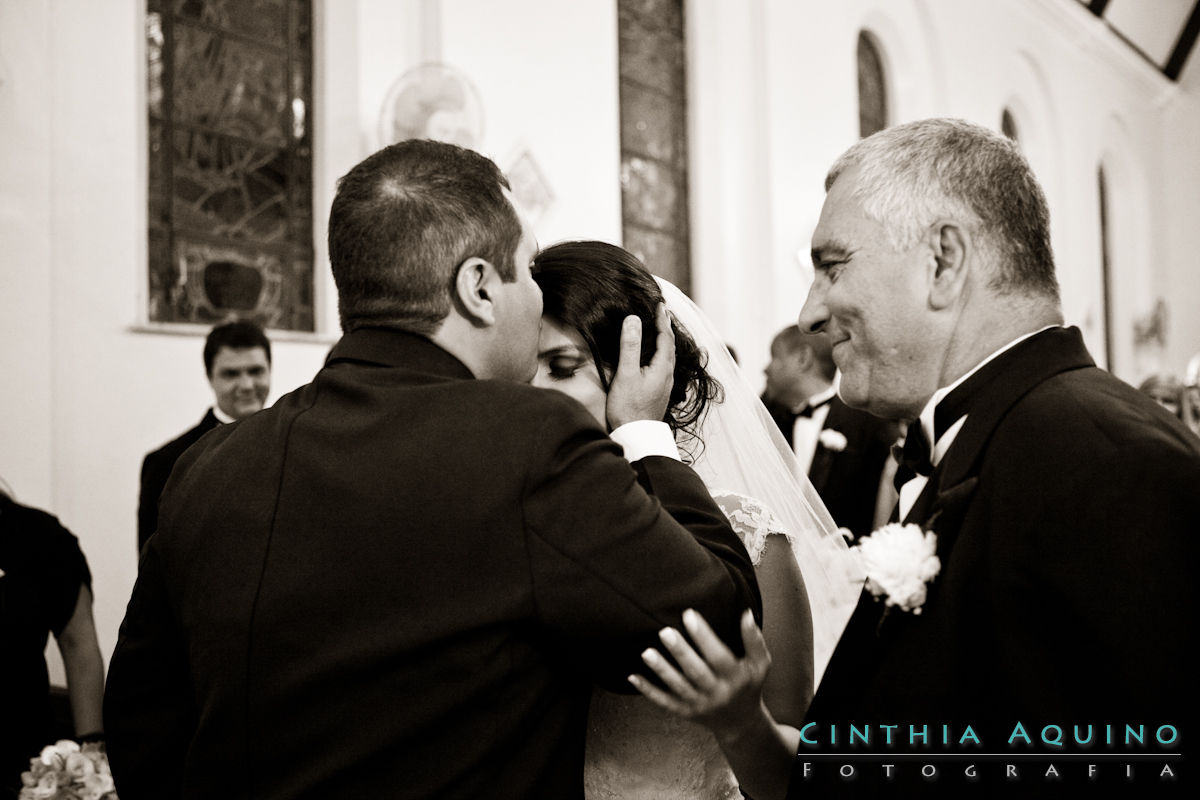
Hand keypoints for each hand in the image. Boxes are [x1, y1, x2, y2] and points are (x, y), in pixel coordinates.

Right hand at [605, 304, 675, 429]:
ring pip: (668, 357)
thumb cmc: (628, 407)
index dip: (662, 319)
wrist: (635, 436)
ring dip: (664, 341)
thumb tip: (633, 319)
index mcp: (662, 368)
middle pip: (670, 346)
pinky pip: (664, 366)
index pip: (665, 337)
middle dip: (666, 328)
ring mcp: (665, 386)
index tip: (660, 304)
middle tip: (661, 313)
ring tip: (659, 330)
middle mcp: (668, 376)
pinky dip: (660, 353)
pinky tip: (653, 357)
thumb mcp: (626, 374)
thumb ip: (629, 346)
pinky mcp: (658, 393)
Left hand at [628, 608, 771, 736]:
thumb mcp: (760, 664)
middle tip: (665, 632)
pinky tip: (633, 676)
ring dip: (662, 670)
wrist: (740, 722)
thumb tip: (745, 613)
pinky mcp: (685, 712)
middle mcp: (717, 693)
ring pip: (678, 687)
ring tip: (647, 652)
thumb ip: (753, 640)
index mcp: (736, 678)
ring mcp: (699, 704)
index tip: (689, 615)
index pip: (718, 656)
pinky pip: (664, 702)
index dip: (704, 636)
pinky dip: (648, 690)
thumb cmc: (749, 686)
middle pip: (696, 672)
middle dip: (680, 652)